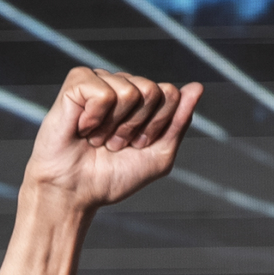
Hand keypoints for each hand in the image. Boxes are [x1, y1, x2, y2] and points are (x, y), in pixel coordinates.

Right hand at [24, 67, 202, 211]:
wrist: (76, 193)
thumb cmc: (112, 177)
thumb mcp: (159, 155)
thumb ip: (179, 122)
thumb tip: (197, 87)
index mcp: (143, 100)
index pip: (171, 94)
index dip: (157, 126)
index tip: (137, 146)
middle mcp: (122, 85)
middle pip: (154, 90)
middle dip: (138, 126)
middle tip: (116, 143)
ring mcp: (100, 81)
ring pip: (131, 89)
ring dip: (115, 126)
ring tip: (97, 138)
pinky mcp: (76, 83)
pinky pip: (103, 92)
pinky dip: (95, 118)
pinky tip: (82, 128)